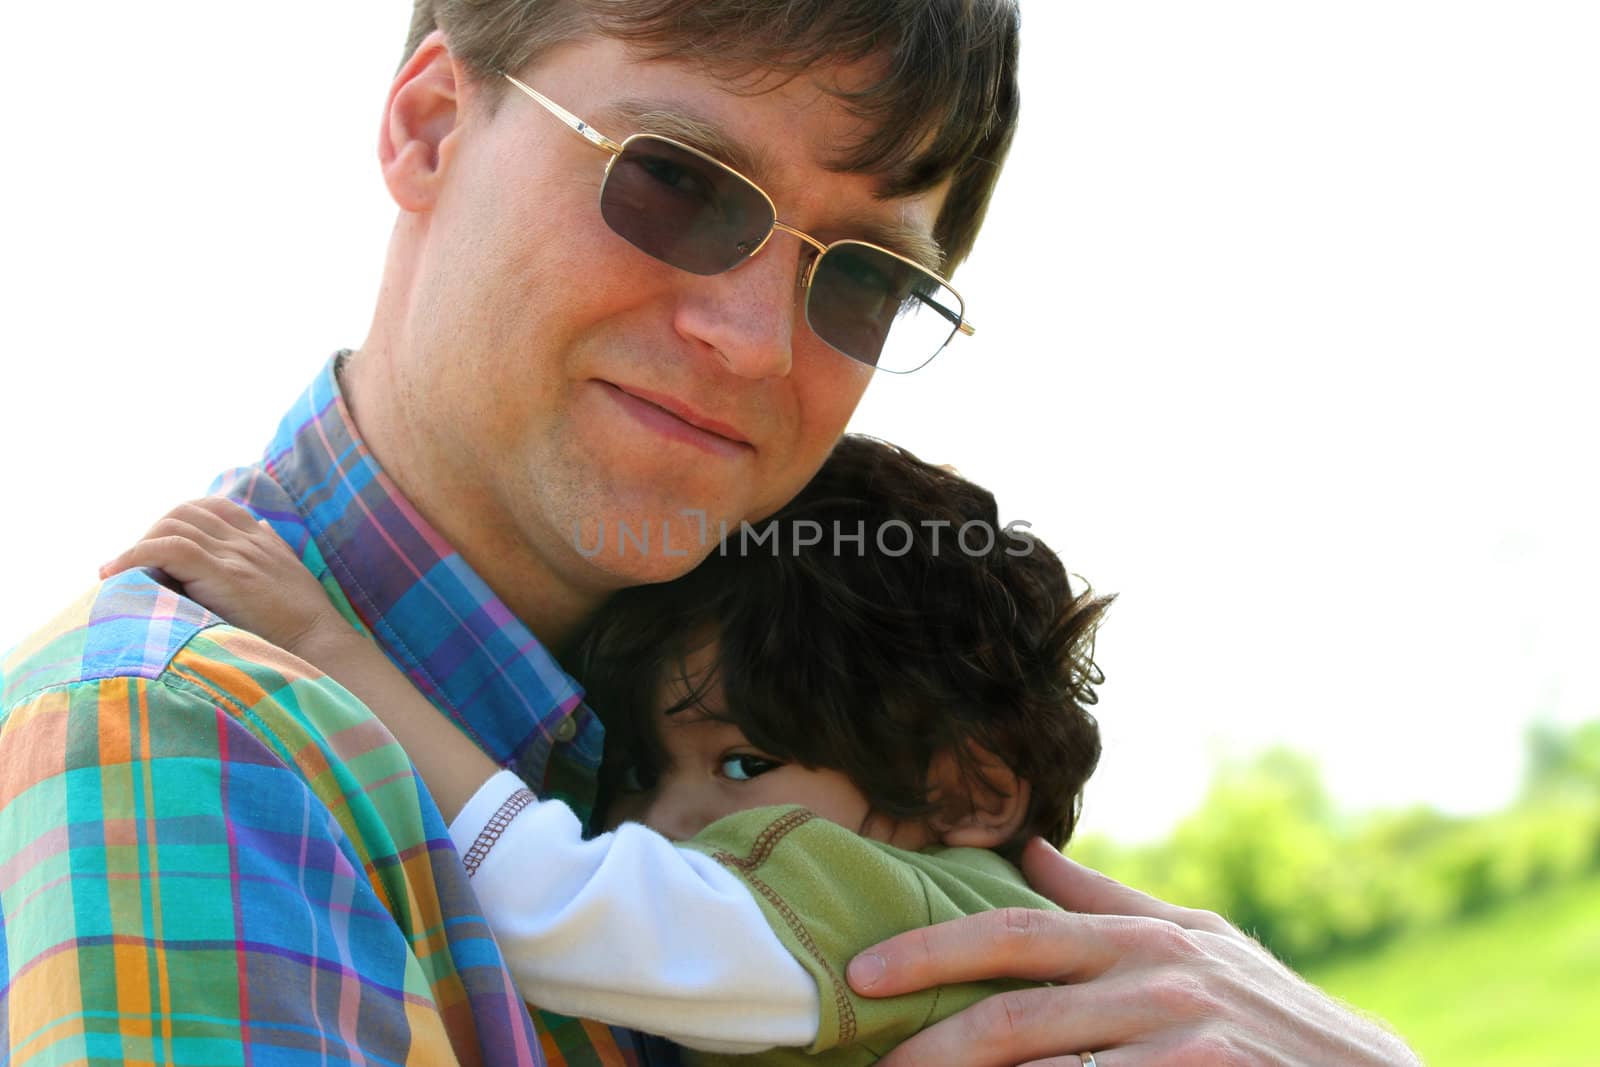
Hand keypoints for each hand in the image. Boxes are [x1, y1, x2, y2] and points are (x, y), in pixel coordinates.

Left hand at [100, 497, 349, 654]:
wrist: (320, 643)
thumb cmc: (306, 620)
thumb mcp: (291, 571)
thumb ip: (272, 547)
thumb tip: (260, 526)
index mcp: (261, 538)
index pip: (212, 506)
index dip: (179, 520)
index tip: (161, 548)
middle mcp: (246, 540)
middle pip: (185, 512)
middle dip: (153, 533)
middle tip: (136, 567)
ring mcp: (234, 555)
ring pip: (172, 526)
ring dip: (137, 546)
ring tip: (120, 574)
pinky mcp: (223, 575)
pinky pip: (167, 548)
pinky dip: (134, 556)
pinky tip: (115, 574)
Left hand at [847, 838, 1418, 1065]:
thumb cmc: (1267, 1010)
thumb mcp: (1195, 938)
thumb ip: (1103, 899)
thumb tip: (1024, 849)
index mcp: (1139, 938)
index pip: (1015, 934)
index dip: (933, 949)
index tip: (865, 972)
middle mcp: (1155, 983)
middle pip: (1014, 1015)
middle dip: (933, 1046)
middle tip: (874, 1065)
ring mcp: (1181, 1043)